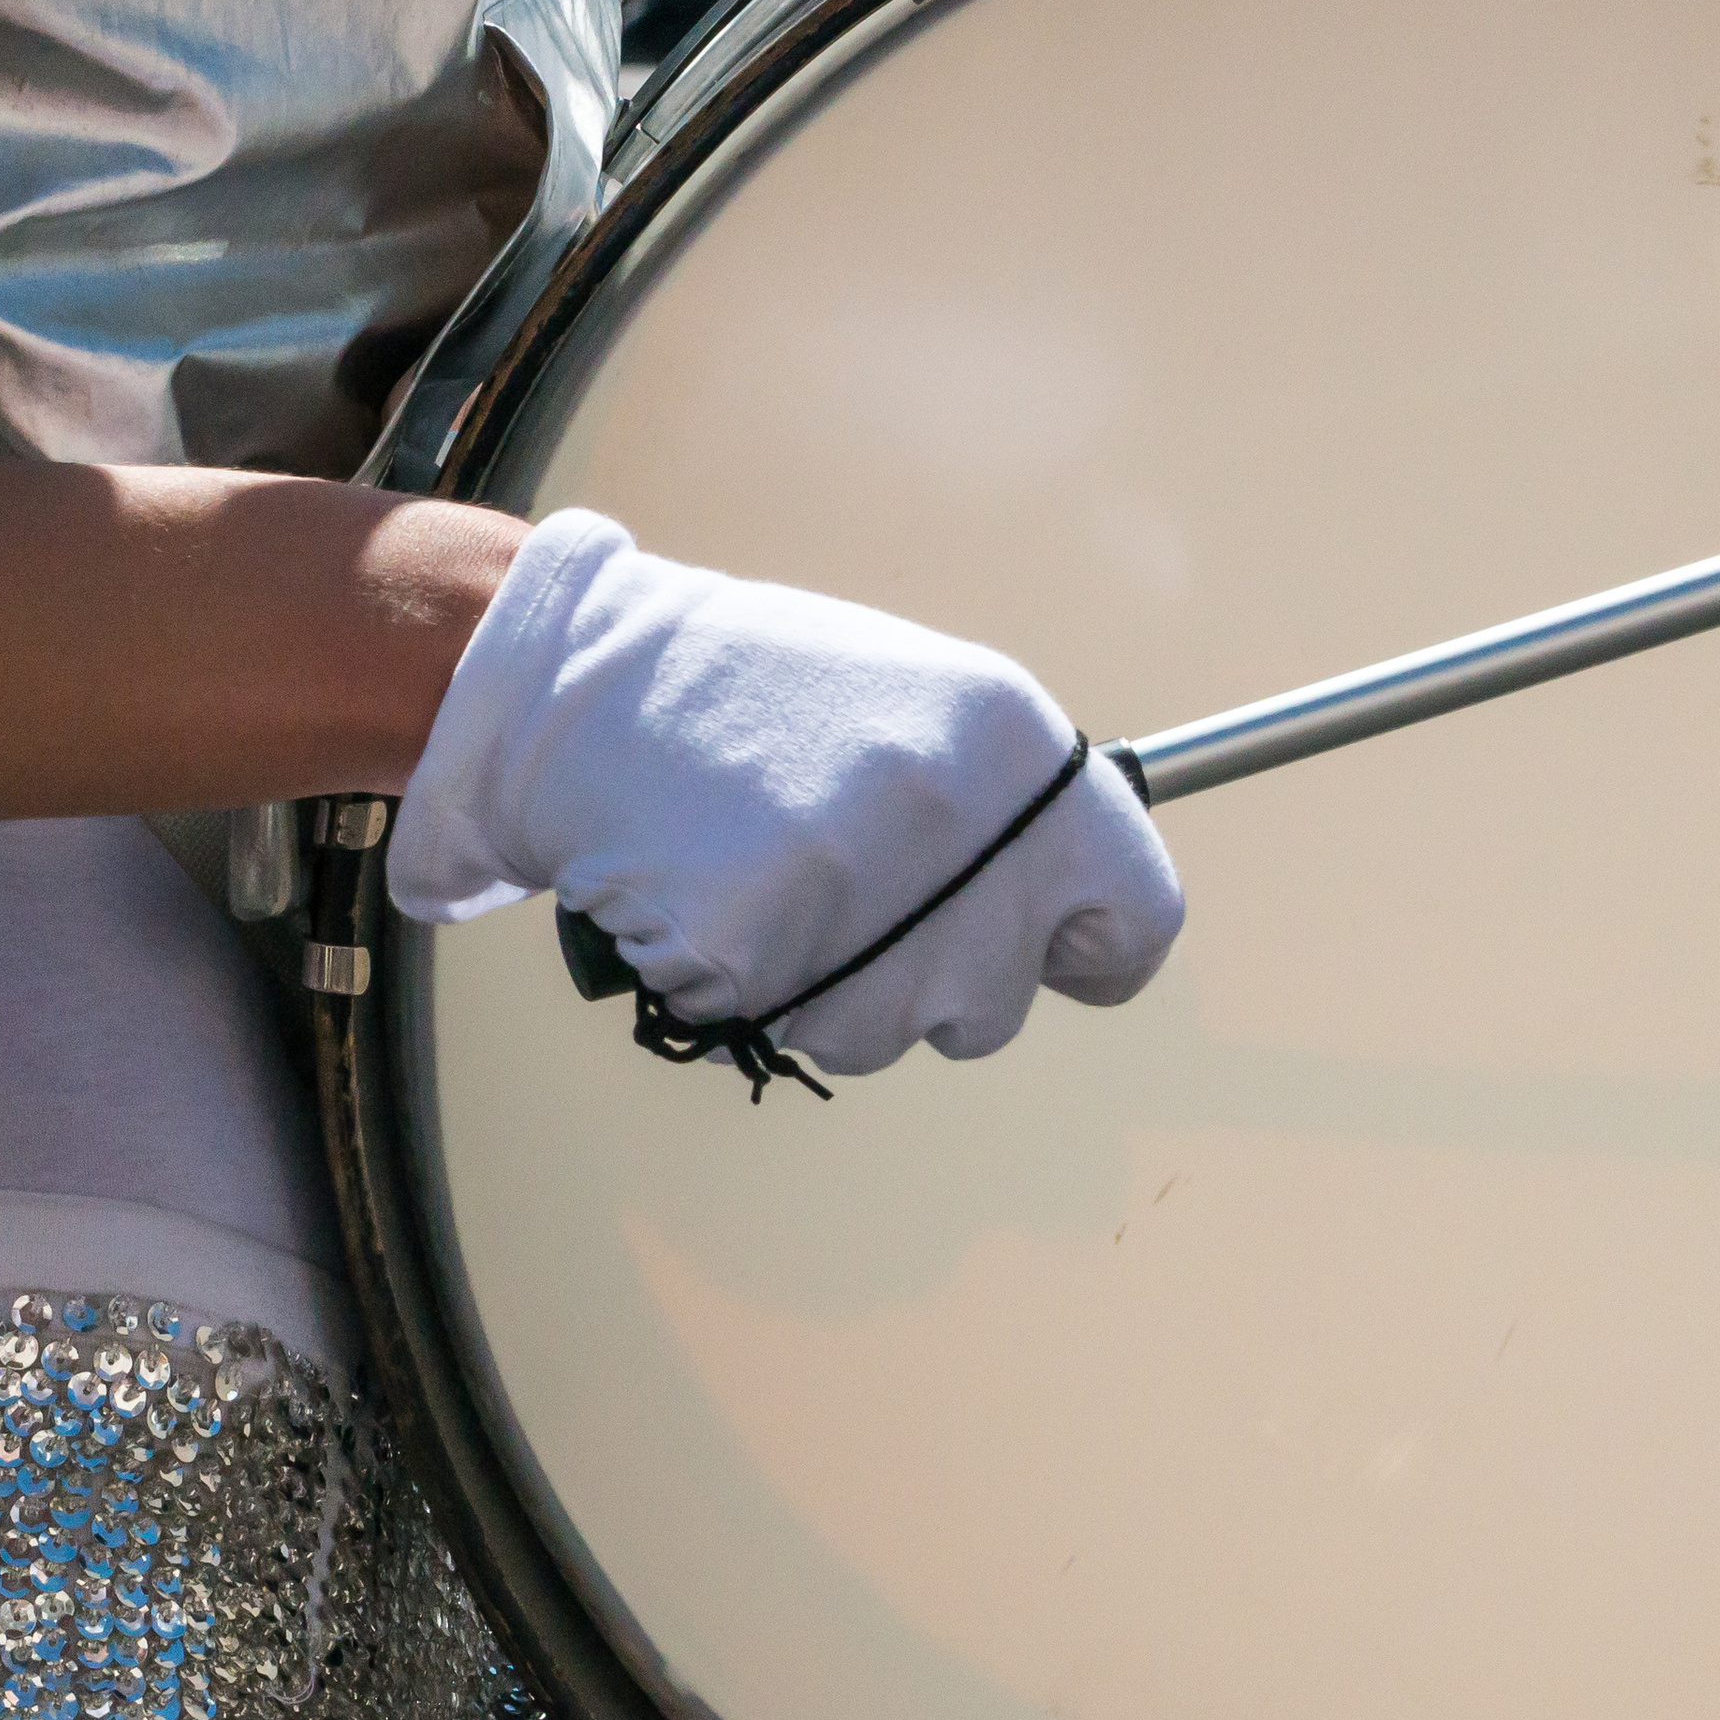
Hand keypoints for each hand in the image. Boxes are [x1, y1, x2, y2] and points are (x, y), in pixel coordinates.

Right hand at [388, 512, 1184, 1076]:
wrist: (583, 682)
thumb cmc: (752, 692)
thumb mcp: (923, 708)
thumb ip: (1007, 810)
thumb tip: (1074, 912)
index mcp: (1014, 745)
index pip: (1135, 915)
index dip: (1091, 953)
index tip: (1057, 954)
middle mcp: (957, 821)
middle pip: (994, 1006)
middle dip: (926, 980)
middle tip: (848, 894)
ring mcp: (859, 893)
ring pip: (883, 1037)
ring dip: (828, 993)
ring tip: (767, 879)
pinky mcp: (760, 953)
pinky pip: (777, 1029)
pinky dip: (738, 988)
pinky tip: (708, 898)